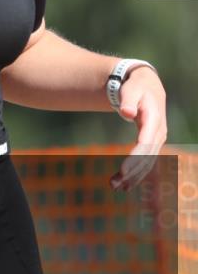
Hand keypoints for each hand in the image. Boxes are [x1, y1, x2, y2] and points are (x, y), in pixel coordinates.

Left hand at [110, 66, 167, 191]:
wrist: (148, 87)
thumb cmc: (136, 88)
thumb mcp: (131, 90)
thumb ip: (128, 100)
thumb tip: (127, 113)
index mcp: (154, 120)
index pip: (146, 143)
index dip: (136, 158)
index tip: (124, 170)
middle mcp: (158, 133)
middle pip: (147, 157)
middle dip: (132, 172)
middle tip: (115, 184)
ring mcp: (157, 140)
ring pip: (147, 162)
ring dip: (133, 176)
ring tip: (115, 187)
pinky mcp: (151, 143)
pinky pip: (145, 161)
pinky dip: (136, 173)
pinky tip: (124, 184)